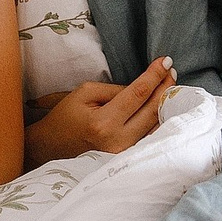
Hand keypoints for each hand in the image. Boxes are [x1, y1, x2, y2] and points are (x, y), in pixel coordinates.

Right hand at [26, 56, 175, 163]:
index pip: (137, 94)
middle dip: (165, 87)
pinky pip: (149, 137)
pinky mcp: (126, 159)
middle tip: (171, 71)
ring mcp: (123, 153)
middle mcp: (117, 140)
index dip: (154, 76)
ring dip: (166, 103)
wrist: (50, 148)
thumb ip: (115, 90)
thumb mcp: (84, 93)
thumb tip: (142, 89)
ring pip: (156, 125)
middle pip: (152, 110)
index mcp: (103, 122)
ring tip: (171, 85)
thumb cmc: (65, 117)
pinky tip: (164, 106)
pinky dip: (160, 120)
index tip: (166, 61)